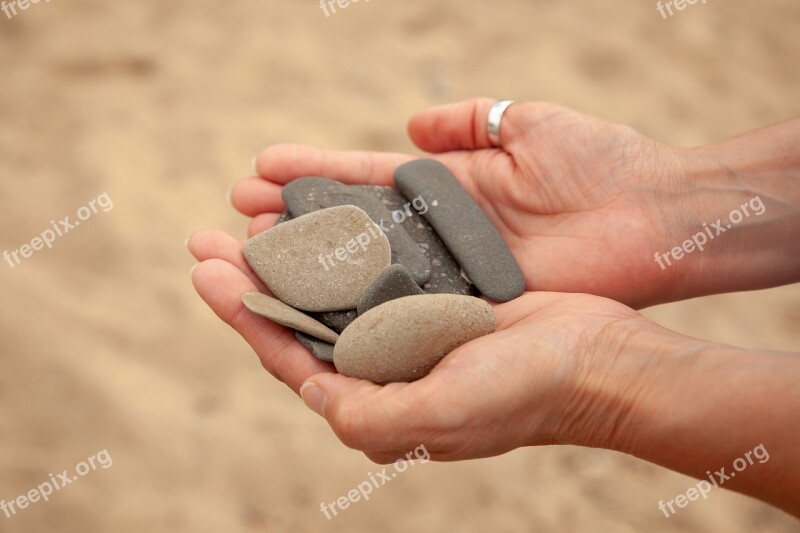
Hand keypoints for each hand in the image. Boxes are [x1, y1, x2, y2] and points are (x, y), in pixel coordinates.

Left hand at [186, 235, 666, 460]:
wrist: (601, 360)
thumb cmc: (528, 392)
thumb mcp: (444, 416)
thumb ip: (371, 416)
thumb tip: (309, 393)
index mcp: (378, 404)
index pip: (292, 359)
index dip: (247, 317)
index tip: (208, 272)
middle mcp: (386, 371)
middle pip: (302, 321)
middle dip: (254, 281)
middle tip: (208, 238)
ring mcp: (410, 335)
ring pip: (334, 292)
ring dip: (292, 258)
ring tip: (252, 219)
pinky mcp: (436, 301)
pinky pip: (377, 270)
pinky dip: (346, 246)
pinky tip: (324, 218)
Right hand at [230, 98, 723, 308]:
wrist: (656, 218)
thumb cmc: (601, 164)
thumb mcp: (528, 125)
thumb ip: (471, 121)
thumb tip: (410, 122)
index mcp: (445, 188)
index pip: (361, 179)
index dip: (310, 175)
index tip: (257, 172)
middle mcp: (437, 236)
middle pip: (348, 230)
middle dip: (289, 225)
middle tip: (229, 225)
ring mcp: (450, 275)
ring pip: (364, 273)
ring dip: (306, 269)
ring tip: (246, 261)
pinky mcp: (471, 308)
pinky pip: (405, 309)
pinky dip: (357, 309)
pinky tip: (310, 310)